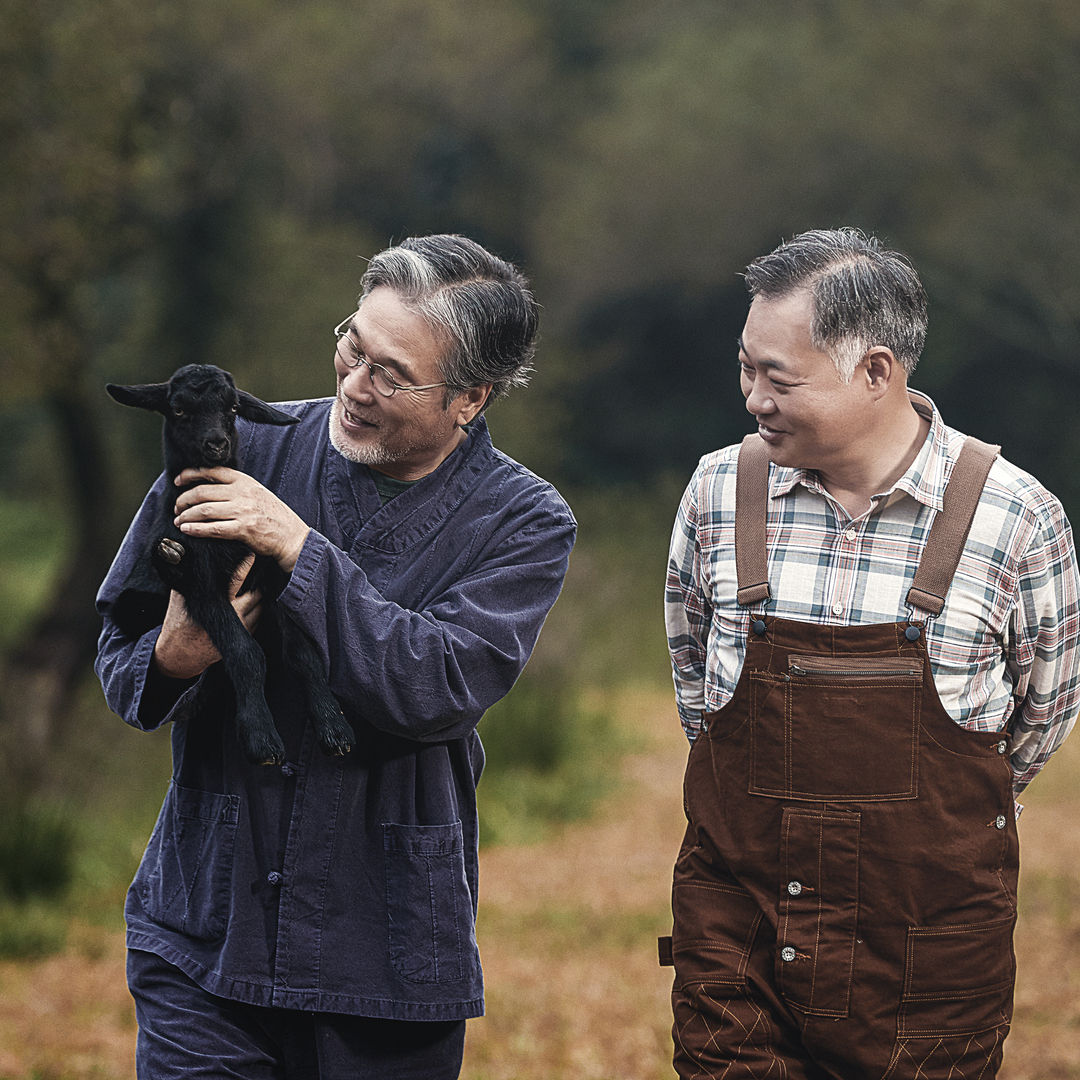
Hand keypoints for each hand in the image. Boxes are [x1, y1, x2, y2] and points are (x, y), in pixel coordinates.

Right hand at [152, 554, 261, 678]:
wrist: (179, 653)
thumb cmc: (178, 622)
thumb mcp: (180, 597)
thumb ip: (188, 578)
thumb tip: (189, 555)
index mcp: (218, 602)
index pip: (237, 579)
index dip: (246, 565)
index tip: (251, 555)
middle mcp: (233, 614)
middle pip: (256, 594)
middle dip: (256, 584)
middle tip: (254, 576)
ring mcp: (240, 627)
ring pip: (260, 607)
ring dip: (257, 599)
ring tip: (250, 591)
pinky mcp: (244, 637)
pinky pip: (258, 620)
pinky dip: (256, 611)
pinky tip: (248, 606)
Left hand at [172, 467, 309, 571]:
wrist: (291, 535)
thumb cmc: (273, 515)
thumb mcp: (256, 492)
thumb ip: (236, 488)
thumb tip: (207, 488)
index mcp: (244, 481)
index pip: (211, 471)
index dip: (190, 474)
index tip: (178, 481)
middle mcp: (242, 493)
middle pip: (202, 492)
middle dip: (183, 500)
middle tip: (177, 508)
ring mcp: (243, 510)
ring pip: (204, 510)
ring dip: (186, 516)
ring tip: (179, 521)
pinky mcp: (244, 529)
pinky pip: (213, 528)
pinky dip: (196, 529)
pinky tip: (188, 530)